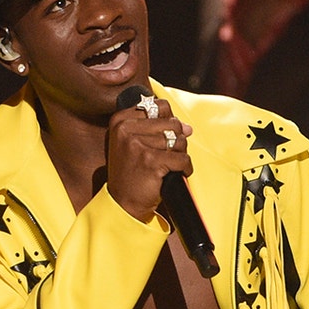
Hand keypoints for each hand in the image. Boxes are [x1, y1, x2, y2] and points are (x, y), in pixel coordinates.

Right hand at [105, 96, 192, 221]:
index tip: (163, 137)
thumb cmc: (132, 171)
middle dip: (175, 140)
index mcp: (121, 119)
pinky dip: (185, 168)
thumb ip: (159, 128)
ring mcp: (137, 144)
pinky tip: (175, 173)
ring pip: (178, 140)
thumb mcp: (136, 142)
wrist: (124, 202)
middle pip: (172, 123)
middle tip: (165, 155)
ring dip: (179, 155)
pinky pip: (182, 158)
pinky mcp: (150, 160)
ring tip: (166, 166)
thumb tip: (188, 127)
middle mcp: (126, 129)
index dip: (169, 122)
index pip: (159, 106)